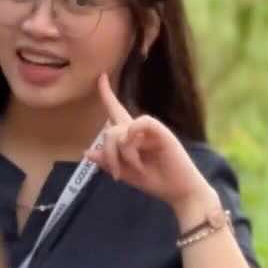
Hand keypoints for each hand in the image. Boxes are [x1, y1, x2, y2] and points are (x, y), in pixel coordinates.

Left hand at [91, 75, 213, 218]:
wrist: (180, 191)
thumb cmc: (156, 181)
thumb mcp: (126, 173)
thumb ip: (107, 162)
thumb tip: (86, 151)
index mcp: (130, 137)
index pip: (116, 111)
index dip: (107, 94)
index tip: (100, 76)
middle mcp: (139, 130)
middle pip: (110, 131)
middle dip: (108, 154)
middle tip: (117, 174)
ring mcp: (150, 130)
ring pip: (120, 131)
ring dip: (123, 154)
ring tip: (137, 169)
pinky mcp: (161, 131)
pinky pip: (139, 123)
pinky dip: (133, 141)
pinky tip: (139, 155)